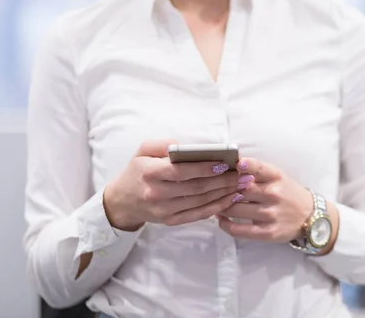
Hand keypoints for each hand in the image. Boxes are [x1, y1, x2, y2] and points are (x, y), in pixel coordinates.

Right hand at [103, 139, 242, 230]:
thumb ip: (164, 144)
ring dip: (224, 193)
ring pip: (200, 201)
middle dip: (223, 181)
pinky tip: (230, 199)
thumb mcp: (143, 151)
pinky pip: (198, 215)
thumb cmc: (137, 171)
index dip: (205, 168)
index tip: (225, 163)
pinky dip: (216, 207)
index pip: (182, 171)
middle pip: (196, 188)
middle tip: (242, 174)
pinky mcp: (170, 221)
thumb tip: (189, 146)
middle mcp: (157, 193)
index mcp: (150, 172)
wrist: (122, 201)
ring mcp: (164, 209)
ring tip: (241, 185)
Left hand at [217, 158, 313, 242]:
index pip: (260, 168)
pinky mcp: (268, 232)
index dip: (246, 165)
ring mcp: (271, 214)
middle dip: (224, 188)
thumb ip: (257, 172)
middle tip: (213, 188)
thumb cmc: (288, 193)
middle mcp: (274, 194)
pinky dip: (226, 225)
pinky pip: (240, 230)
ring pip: (236, 209)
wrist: (310, 216)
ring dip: (221, 206)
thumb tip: (231, 168)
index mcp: (277, 177)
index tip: (236, 163)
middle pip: (241, 189)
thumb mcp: (278, 177)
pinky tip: (221, 219)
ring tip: (215, 203)